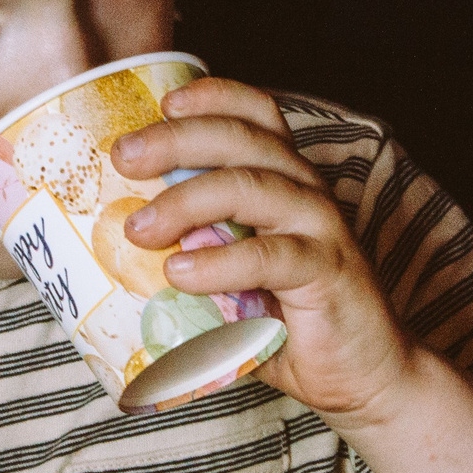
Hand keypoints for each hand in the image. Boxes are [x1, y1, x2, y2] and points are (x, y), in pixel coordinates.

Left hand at [112, 79, 422, 422]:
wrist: (363, 376)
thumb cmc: (288, 325)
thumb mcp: (233, 280)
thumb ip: (191, 255)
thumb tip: (109, 254)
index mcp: (286, 180)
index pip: (256, 114)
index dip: (213, 97)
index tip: (164, 104)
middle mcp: (306, 191)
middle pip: (242, 138)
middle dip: (177, 139)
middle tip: (124, 158)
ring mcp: (322, 228)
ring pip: (252, 186)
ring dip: (187, 199)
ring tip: (140, 231)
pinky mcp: (329, 272)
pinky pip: (270, 255)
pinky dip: (220, 262)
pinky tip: (181, 274)